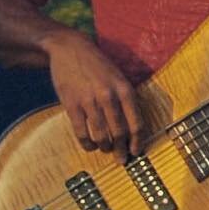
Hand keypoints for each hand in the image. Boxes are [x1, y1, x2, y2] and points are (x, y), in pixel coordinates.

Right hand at [41, 29, 141, 158]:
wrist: (70, 49)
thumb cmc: (99, 65)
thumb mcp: (120, 77)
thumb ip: (127, 98)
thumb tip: (134, 126)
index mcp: (126, 90)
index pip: (136, 123)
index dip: (138, 141)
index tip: (137, 152)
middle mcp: (109, 97)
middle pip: (120, 132)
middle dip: (122, 149)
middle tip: (122, 160)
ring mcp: (89, 101)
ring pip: (101, 134)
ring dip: (105, 147)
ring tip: (106, 150)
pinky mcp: (71, 104)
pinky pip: (81, 131)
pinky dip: (87, 143)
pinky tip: (90, 146)